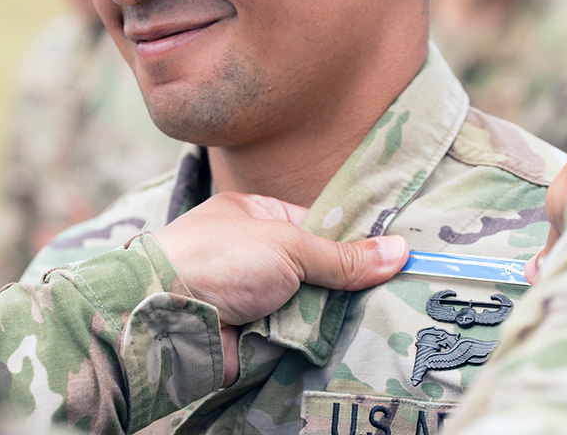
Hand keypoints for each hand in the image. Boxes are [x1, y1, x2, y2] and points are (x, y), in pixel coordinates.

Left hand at [152, 192, 408, 385]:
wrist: (166, 317)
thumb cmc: (219, 260)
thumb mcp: (288, 245)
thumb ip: (342, 256)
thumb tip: (400, 251)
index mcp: (255, 217)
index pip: (315, 226)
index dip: (349, 244)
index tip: (388, 261)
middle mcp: (251, 256)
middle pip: (315, 272)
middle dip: (342, 288)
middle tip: (388, 298)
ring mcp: (249, 298)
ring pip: (307, 310)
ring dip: (325, 320)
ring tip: (370, 324)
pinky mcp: (248, 337)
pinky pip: (291, 341)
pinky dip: (307, 345)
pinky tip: (339, 349)